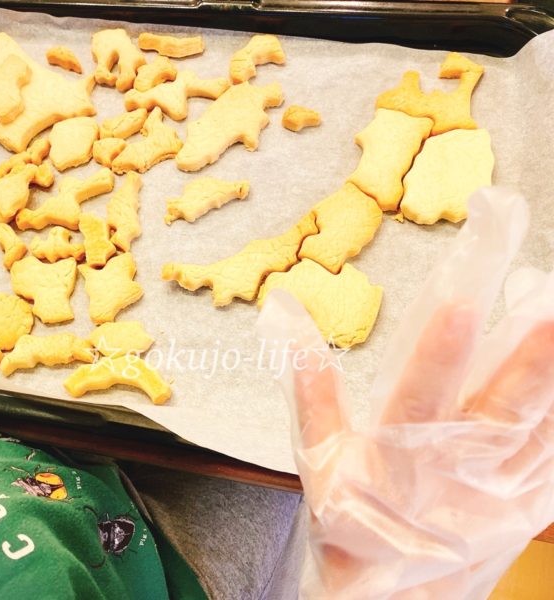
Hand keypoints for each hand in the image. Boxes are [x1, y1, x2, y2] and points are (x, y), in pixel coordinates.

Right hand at [257, 187, 553, 598]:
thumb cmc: (348, 530)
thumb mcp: (315, 459)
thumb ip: (306, 380)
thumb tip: (281, 308)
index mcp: (401, 446)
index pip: (433, 363)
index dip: (459, 299)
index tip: (480, 231)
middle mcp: (461, 464)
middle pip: (511, 388)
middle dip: (540, 330)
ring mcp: (506, 488)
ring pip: (552, 420)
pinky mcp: (533, 504)